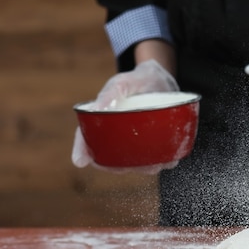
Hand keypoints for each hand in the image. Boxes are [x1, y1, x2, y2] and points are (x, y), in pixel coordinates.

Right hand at [72, 59, 180, 173]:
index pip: (87, 139)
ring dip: (142, 168)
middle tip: (124, 166)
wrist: (161, 81)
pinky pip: (161, 159)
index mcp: (104, 123)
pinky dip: (165, 161)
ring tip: (150, 164)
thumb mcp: (124, 82)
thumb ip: (113, 91)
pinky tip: (168, 159)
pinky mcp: (160, 145)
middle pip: (112, 159)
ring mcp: (139, 144)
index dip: (82, 150)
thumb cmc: (137, 81)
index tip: (79, 161)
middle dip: (116, 166)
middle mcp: (119, 138)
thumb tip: (100, 109)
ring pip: (137, 164)